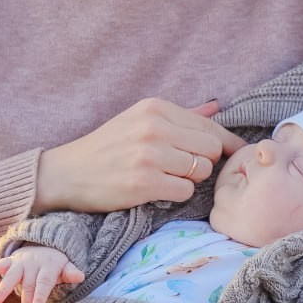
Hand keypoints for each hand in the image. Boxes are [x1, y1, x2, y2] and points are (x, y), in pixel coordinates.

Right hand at [0, 247, 83, 302]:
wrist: (43, 245)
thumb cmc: (55, 265)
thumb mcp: (65, 267)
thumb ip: (70, 272)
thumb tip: (80, 275)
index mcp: (48, 266)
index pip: (44, 281)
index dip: (40, 294)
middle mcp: (32, 263)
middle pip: (28, 284)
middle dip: (26, 301)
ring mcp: (20, 262)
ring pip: (11, 276)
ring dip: (4, 288)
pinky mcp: (10, 262)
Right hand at [33, 98, 244, 213]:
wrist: (66, 174)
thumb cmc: (106, 147)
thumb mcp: (138, 119)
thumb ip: (178, 116)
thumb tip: (215, 109)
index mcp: (155, 108)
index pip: (209, 126)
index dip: (226, 143)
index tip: (235, 153)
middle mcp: (154, 127)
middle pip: (210, 149)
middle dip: (203, 162)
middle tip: (182, 168)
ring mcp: (150, 155)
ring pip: (201, 171)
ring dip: (188, 179)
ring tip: (165, 177)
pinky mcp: (144, 183)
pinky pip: (185, 191)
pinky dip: (176, 194)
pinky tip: (157, 190)